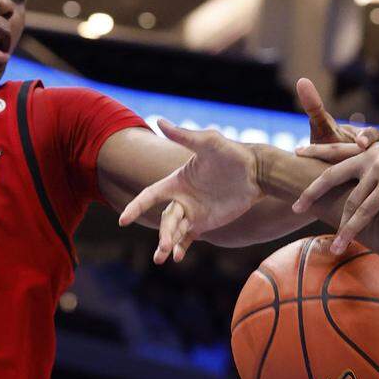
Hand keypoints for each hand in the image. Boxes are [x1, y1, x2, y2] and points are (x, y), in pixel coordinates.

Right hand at [117, 120, 261, 262]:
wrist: (256, 172)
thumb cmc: (232, 154)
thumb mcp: (208, 143)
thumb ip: (184, 136)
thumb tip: (159, 120)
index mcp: (176, 181)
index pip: (149, 196)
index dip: (136, 207)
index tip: (123, 220)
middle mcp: (181, 198)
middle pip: (165, 219)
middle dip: (162, 234)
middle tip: (164, 248)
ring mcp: (194, 211)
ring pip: (175, 231)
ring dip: (168, 243)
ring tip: (163, 258)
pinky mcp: (207, 222)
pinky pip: (190, 237)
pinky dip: (183, 246)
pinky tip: (178, 257)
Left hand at [291, 79, 378, 253]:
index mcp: (376, 149)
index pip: (341, 149)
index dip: (319, 151)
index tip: (299, 151)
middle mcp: (372, 156)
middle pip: (333, 173)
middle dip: (313, 190)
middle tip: (296, 205)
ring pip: (350, 200)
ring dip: (339, 225)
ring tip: (330, 244)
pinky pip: (365, 211)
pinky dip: (352, 229)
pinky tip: (343, 243)